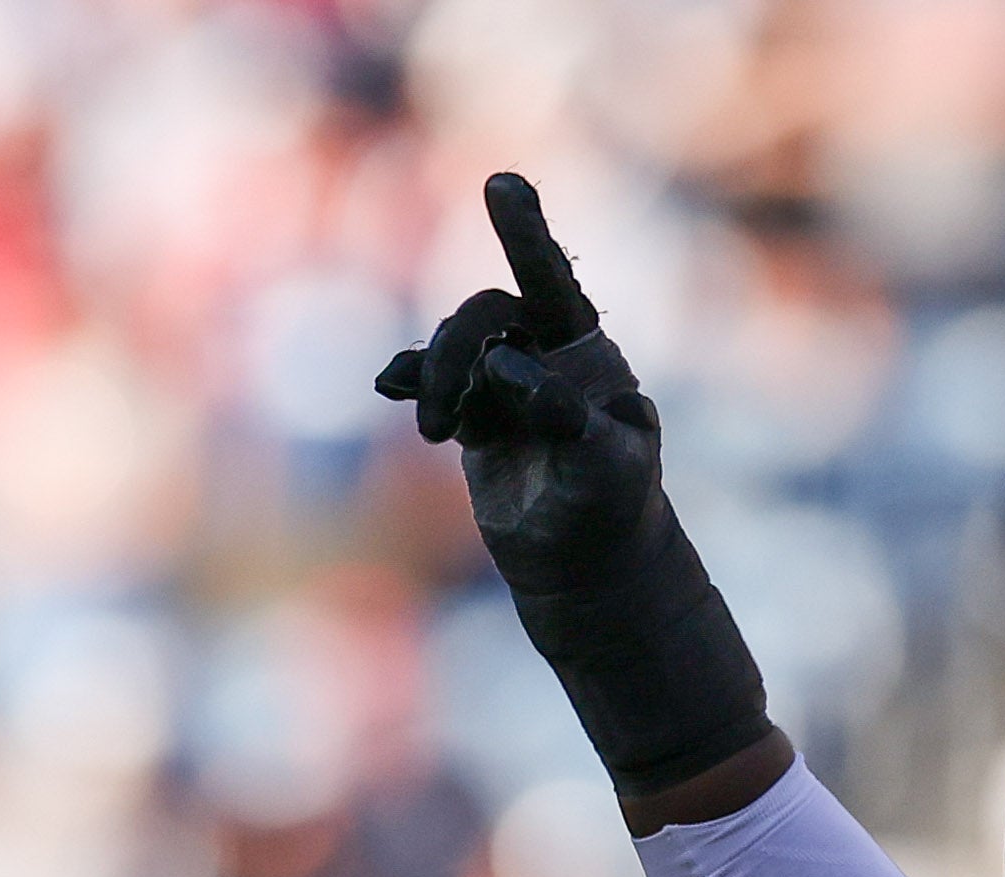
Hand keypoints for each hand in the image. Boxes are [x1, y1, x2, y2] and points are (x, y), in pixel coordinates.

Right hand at [373, 174, 670, 596]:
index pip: (554, 283)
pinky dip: (413, 380)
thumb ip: (560, 411)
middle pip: (486, 315)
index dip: (526, 233)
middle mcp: (547, 354)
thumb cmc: (611, 508)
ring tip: (431, 429)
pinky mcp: (478, 414)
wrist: (586, 566)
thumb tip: (505, 366)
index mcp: (588, 353)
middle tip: (438, 418)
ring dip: (436, 377)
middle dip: (455, 351)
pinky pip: (436, 383)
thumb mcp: (604, 464)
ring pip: (456, 346)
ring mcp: (508, 381)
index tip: (501, 183)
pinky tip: (393, 385)